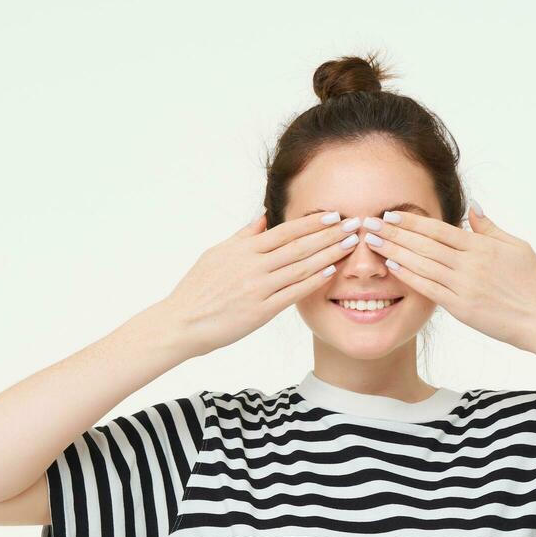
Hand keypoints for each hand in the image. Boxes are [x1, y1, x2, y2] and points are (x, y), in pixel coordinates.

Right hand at [163, 210, 359, 357]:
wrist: (182, 322)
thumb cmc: (198, 288)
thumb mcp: (217, 253)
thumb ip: (244, 236)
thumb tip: (264, 217)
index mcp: (243, 249)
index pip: (285, 230)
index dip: (312, 222)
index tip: (334, 214)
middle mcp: (252, 266)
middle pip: (299, 246)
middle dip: (329, 234)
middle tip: (354, 225)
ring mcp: (257, 288)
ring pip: (300, 267)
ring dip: (328, 255)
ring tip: (350, 245)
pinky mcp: (260, 311)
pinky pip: (292, 294)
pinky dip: (313, 282)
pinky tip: (330, 272)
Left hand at [360, 204, 535, 350]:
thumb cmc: (533, 283)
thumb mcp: (517, 247)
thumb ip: (490, 229)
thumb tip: (472, 207)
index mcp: (482, 246)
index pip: (439, 229)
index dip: (413, 221)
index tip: (391, 214)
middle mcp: (470, 263)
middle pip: (425, 244)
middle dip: (394, 233)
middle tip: (370, 223)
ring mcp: (464, 285)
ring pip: (423, 264)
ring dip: (395, 252)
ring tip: (373, 243)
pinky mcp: (461, 307)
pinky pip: (430, 289)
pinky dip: (410, 277)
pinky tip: (393, 267)